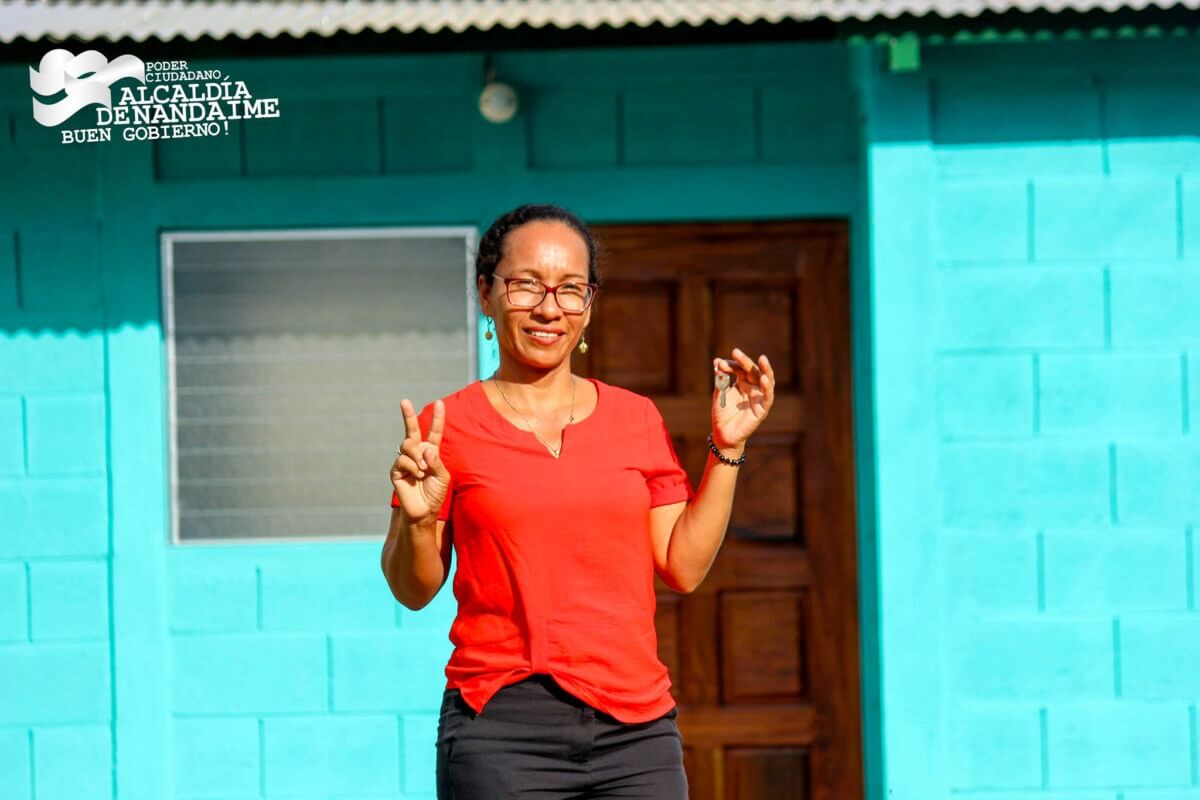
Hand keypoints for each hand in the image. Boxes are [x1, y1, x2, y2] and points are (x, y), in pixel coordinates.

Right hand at [391, 398, 450, 522]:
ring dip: (417, 455)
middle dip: (407, 415)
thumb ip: (436, 461)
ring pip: (407, 444)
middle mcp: (417, 453)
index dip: (437, 418)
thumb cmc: (435, 493)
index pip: (433, 432)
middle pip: (411, 430)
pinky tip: (417, 475)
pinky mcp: (396, 470)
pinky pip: (402, 460)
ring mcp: (405, 461)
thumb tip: (425, 449)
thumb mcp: (443, 476)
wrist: (424, 510)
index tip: (439, 403)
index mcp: (431, 452)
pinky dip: (412, 466)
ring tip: (423, 469)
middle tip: (404, 401)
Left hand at [712, 348, 774, 450]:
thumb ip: (721, 379)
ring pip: (766, 380)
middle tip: (736, 352)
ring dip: (765, 369)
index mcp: (742, 382)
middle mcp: (753, 387)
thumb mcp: (720, 393)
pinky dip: (767, 387)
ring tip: (762, 359)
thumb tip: (717, 361)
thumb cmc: (722, 414)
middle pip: (753, 370)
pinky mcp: (763, 408)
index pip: (740, 368)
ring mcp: (759, 397)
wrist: (723, 434)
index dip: (731, 364)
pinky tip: (763, 378)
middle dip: (745, 361)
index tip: (719, 363)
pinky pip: (768, 396)